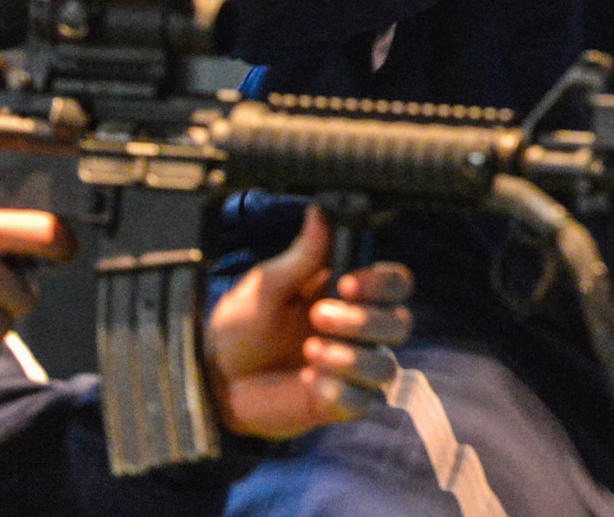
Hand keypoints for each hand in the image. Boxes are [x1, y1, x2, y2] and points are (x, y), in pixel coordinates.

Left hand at [208, 206, 413, 440]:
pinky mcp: (339, 405)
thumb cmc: (240, 327)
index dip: (382, 282)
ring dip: (351, 358)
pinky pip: (361, 402)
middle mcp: (358, 332)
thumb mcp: (267, 287)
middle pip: (400, 322)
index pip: (394, 283)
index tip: (346, 283)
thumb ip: (301, 256)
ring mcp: (352, 370)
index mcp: (347, 295)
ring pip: (385, 365)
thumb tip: (321, 209)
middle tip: (319, 317)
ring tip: (310, 353)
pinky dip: (339, 391)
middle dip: (365, 320)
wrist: (213, 379)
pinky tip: (310, 382)